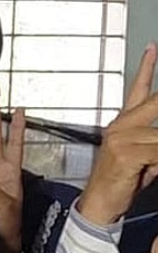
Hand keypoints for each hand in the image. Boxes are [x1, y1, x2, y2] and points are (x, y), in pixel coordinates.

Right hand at [78, 42, 157, 224]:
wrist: (99, 204)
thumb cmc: (121, 182)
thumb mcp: (145, 158)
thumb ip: (156, 144)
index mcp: (122, 125)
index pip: (137, 91)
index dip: (146, 68)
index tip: (153, 48)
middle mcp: (120, 127)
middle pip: (154, 102)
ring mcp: (121, 138)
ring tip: (155, 157)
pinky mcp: (125, 153)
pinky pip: (157, 150)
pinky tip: (154, 166)